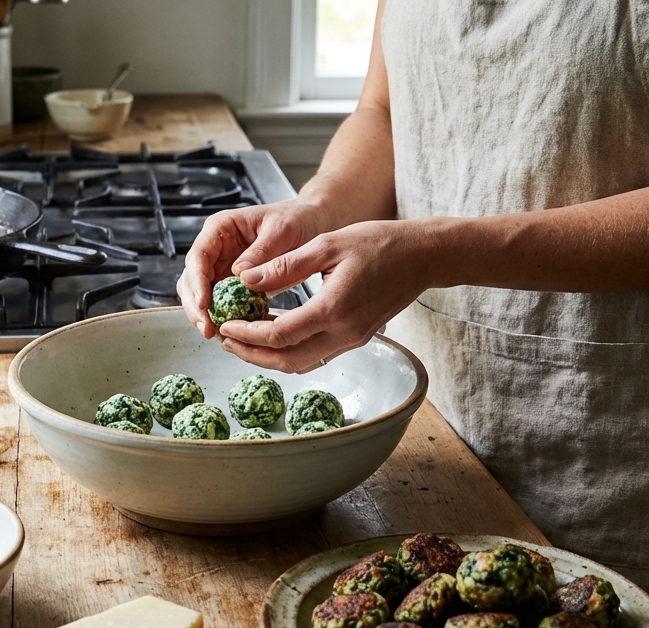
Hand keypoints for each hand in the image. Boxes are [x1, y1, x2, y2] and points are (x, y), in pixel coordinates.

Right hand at [177, 200, 330, 338]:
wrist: (311, 224)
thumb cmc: (296, 219)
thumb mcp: (282, 230)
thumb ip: (261, 252)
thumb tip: (240, 274)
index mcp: (222, 228)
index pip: (199, 255)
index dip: (197, 281)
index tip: (204, 303)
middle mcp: (216, 248)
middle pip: (192, 279)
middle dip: (196, 306)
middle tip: (208, 328)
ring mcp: (222, 267)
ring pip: (201, 295)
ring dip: (206, 316)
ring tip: (217, 334)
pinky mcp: (233, 285)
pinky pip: (222, 304)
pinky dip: (224, 318)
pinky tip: (232, 331)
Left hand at [217, 220, 434, 372]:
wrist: (423, 257)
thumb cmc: (379, 243)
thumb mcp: (328, 244)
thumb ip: (285, 265)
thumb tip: (246, 279)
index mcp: (334, 308)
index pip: (280, 335)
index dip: (247, 334)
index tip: (226, 324)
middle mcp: (344, 333)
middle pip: (287, 360)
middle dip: (251, 354)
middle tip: (226, 340)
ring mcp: (352, 340)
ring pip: (302, 363)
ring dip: (269, 357)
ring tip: (243, 340)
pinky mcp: (357, 339)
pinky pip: (316, 355)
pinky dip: (290, 350)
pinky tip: (274, 333)